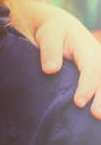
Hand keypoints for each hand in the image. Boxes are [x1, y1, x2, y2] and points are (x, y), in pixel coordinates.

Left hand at [29, 1, 100, 118]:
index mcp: (87, 49)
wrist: (61, 27)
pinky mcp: (99, 74)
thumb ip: (49, 51)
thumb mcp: (48, 36)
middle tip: (96, 115)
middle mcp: (99, 58)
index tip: (79, 102)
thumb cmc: (53, 32)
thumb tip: (50, 70)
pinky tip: (98, 112)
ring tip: (99, 118)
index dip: (87, 86)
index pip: (91, 69)